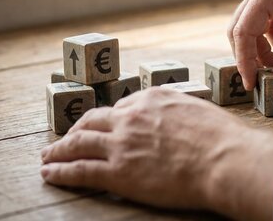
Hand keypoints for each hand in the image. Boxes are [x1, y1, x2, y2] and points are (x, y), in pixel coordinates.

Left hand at [40, 88, 272, 219]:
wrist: (224, 158)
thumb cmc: (223, 137)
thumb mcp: (200, 110)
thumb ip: (181, 112)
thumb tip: (182, 121)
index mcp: (152, 98)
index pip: (121, 107)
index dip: (108, 119)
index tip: (102, 126)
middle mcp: (131, 116)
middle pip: (92, 120)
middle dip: (77, 129)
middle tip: (68, 137)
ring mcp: (121, 143)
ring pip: (78, 143)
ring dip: (59, 149)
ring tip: (48, 155)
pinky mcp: (117, 171)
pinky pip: (80, 170)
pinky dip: (61, 171)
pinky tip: (50, 173)